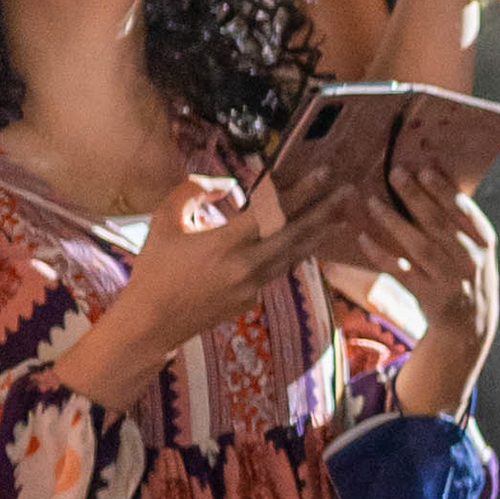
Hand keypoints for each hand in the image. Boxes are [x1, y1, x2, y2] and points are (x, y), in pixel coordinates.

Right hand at [72, 169, 350, 402]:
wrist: (152, 324)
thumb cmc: (154, 270)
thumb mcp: (163, 223)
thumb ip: (189, 193)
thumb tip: (220, 181)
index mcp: (224, 244)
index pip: (271, 213)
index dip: (299, 192)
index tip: (321, 174)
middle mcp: (245, 266)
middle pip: (294, 235)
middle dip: (323, 211)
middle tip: (347, 192)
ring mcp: (252, 287)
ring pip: (292, 256)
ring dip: (316, 234)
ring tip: (338, 218)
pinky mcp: (251, 301)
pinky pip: (276, 272)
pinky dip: (292, 254)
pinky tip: (303, 243)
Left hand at [361, 179, 499, 400]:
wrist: (470, 325)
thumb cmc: (468, 274)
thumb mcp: (476, 249)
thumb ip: (459, 221)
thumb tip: (431, 177)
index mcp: (484, 244)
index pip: (465, 212)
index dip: (445, 191)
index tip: (425, 170)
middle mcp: (469, 261)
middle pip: (439, 224)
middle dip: (416, 197)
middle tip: (395, 174)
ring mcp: (448, 280)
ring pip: (418, 246)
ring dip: (394, 222)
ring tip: (372, 202)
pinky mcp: (427, 295)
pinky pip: (400, 272)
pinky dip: (381, 254)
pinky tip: (363, 237)